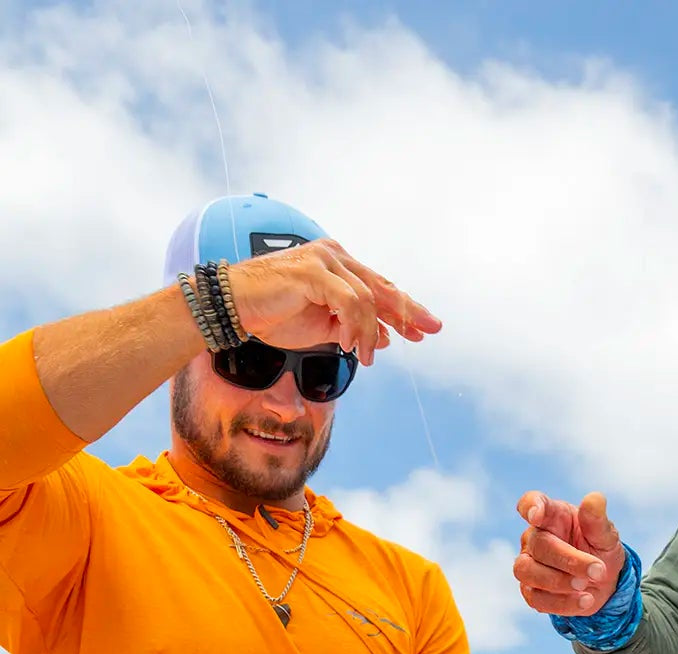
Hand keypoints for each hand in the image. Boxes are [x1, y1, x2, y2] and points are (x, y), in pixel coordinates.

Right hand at [224, 238, 440, 363]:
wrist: (232, 307)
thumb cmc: (272, 314)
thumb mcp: (323, 327)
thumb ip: (352, 328)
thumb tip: (386, 339)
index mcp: (338, 267)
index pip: (378, 289)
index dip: (403, 310)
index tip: (424, 330)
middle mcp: (334, 256)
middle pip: (381, 286)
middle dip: (407, 311)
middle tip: (430, 330)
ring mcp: (324, 259)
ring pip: (366, 299)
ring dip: (370, 333)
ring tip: (366, 356)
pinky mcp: (312, 270)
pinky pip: (348, 300)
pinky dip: (354, 325)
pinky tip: (349, 345)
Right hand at [514, 492, 625, 615]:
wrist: (604, 581)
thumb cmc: (600, 549)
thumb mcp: (606, 535)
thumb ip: (598, 520)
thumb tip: (594, 499)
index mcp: (553, 516)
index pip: (531, 503)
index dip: (530, 506)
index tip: (536, 514)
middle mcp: (534, 538)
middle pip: (539, 545)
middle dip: (569, 560)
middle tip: (598, 570)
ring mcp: (528, 565)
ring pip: (527, 571)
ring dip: (559, 581)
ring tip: (587, 587)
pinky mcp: (531, 591)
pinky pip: (536, 598)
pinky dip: (562, 602)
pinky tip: (585, 600)